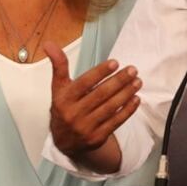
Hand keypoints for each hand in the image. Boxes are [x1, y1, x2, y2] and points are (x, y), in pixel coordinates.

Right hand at [47, 42, 140, 168]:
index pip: (84, 83)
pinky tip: (135, 98)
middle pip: (100, 94)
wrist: (64, 141)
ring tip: (137, 81)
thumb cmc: (64, 108)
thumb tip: (49, 44)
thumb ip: (58, 65)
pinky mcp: (97, 137)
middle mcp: (74, 113)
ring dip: (126, 93)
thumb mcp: (58, 88)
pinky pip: (115, 121)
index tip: (115, 62)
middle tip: (132, 70)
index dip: (100, 72)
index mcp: (64, 99)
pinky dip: (127, 110)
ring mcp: (86, 127)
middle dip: (119, 81)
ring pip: (110, 107)